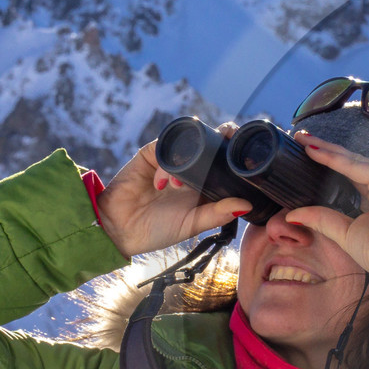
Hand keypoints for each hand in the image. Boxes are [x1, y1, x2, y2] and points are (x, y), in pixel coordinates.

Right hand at [95, 124, 252, 256]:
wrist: (120, 230)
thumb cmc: (158, 229)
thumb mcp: (192, 224)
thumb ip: (217, 214)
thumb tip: (247, 205)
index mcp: (205, 182)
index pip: (225, 160)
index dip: (236, 152)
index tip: (248, 153)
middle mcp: (190, 167)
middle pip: (210, 142)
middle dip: (220, 138)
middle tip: (227, 143)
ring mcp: (170, 159)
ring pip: (189, 140)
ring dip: (191, 154)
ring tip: (180, 185)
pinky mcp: (150, 155)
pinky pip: (163, 148)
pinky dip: (166, 165)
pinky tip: (162, 184)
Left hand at [281, 130, 368, 282]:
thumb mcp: (345, 234)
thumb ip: (322, 220)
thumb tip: (293, 216)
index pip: (351, 174)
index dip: (329, 164)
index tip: (307, 153)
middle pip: (351, 163)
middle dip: (326, 149)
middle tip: (301, 138)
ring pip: (353, 160)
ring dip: (327, 149)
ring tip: (303, 139)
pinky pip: (357, 166)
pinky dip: (334, 159)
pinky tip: (315, 152)